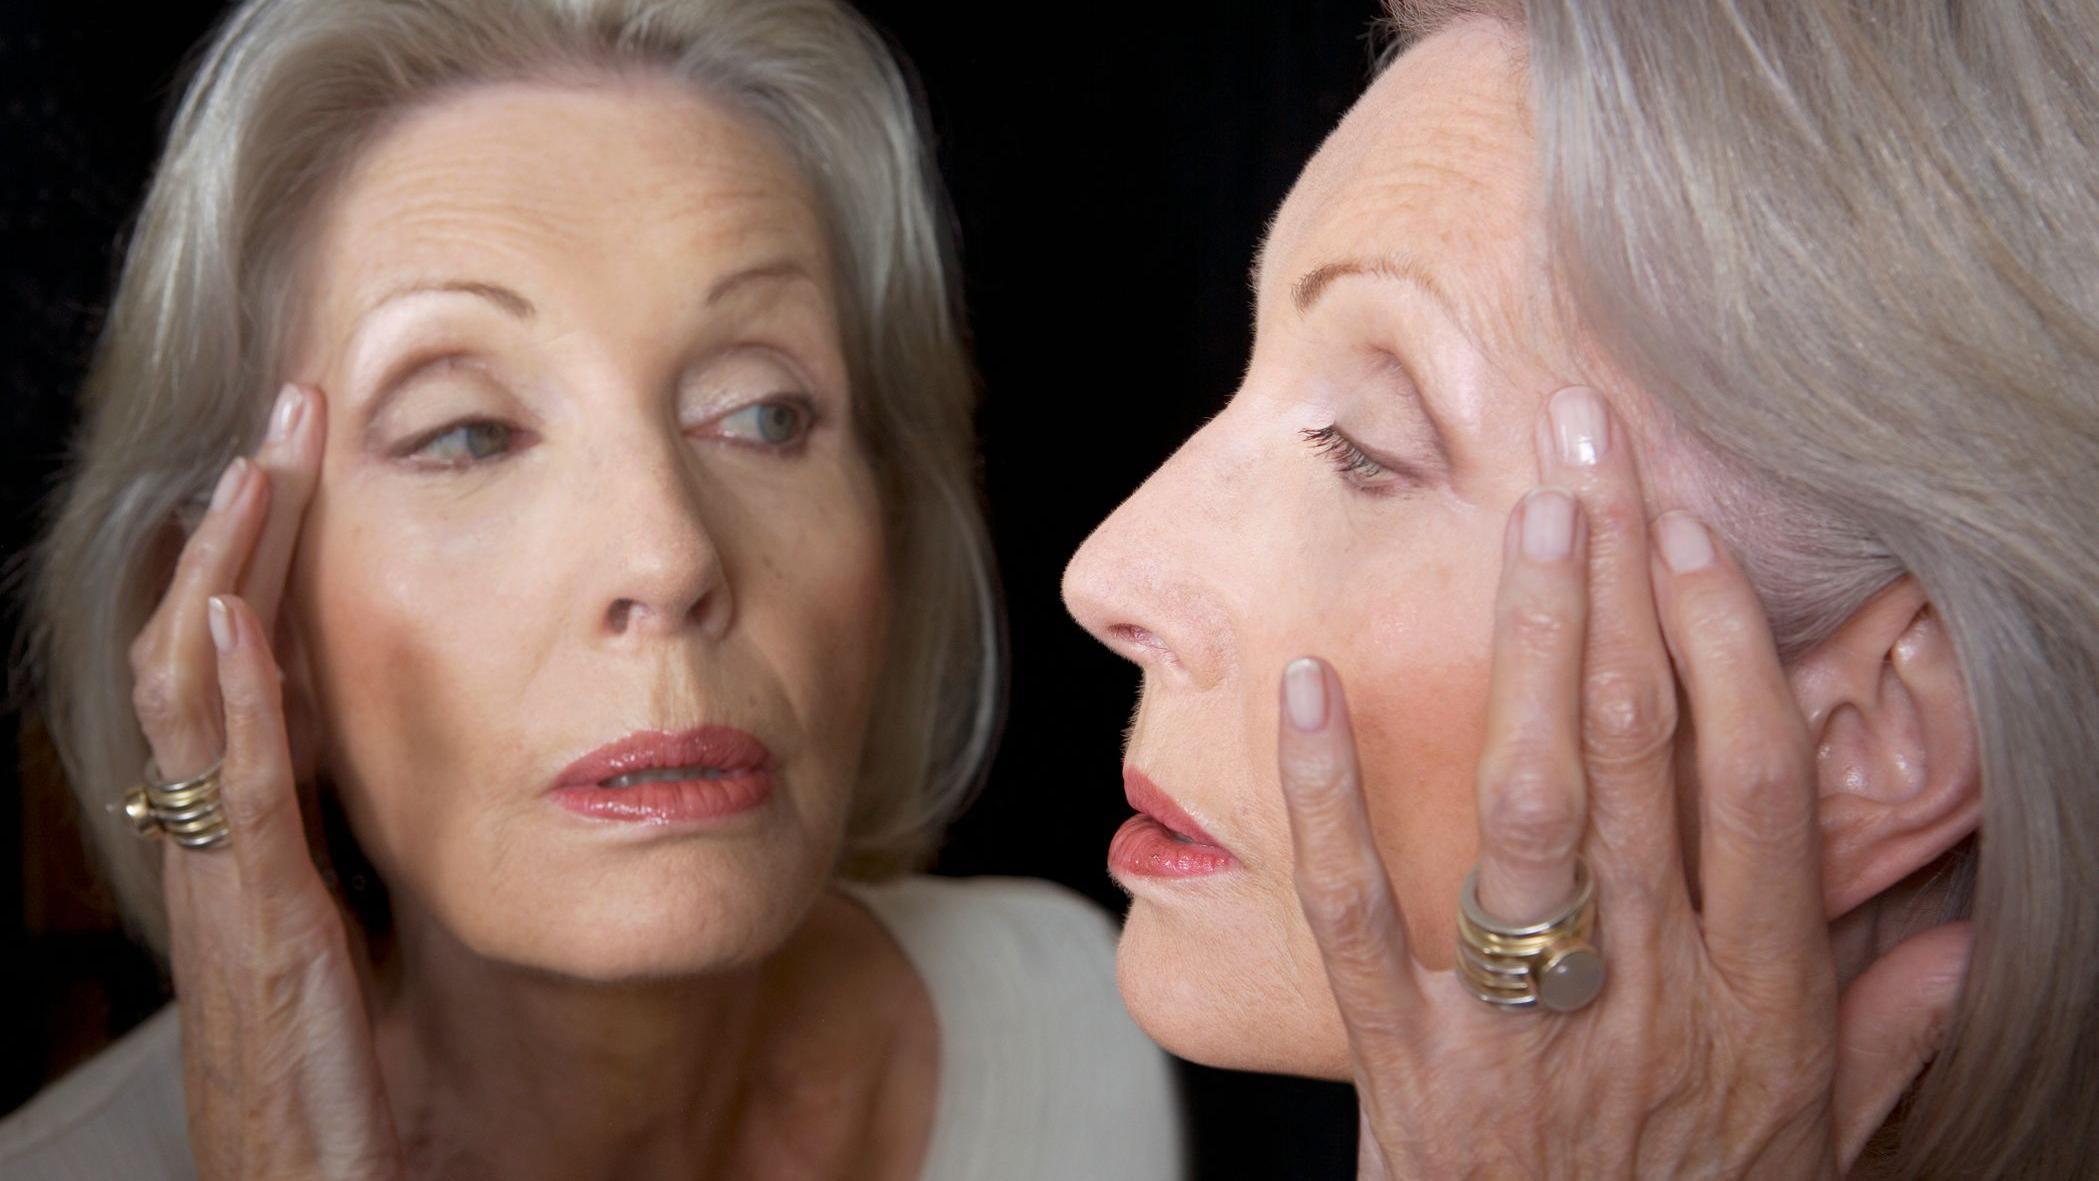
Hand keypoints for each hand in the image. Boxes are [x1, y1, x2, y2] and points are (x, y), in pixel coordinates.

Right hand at [127, 384, 403, 1180]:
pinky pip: (236, 790)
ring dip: (231, 574)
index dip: (252, 564)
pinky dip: (236, 700)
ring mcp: (223, 876)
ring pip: (197, 693)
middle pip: (200, 648)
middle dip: (239, 531)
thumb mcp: (332, 940)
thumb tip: (372, 774)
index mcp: (239, 838)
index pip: (228, 668)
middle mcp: (211, 842)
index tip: (292, 467)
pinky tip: (247, 620)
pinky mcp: (255, 922)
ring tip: (259, 472)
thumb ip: (335, 857)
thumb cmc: (326, 1081)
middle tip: (283, 422)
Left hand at [1274, 386, 1971, 1178]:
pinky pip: (1356, 913)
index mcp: (1756, 997)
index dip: (1725, 648)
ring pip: (1522, 808)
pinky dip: (1327, 798)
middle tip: (1585, 451)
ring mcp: (1518, 1020)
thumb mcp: (1821, 1137)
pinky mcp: (1404, 1059)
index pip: (1750, 786)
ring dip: (1521, 653)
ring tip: (1517, 522)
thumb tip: (1958, 932)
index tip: (1690, 532)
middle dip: (1613, 590)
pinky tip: (1303, 683)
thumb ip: (1890, 1027)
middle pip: (1634, 757)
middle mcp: (1643, 987)